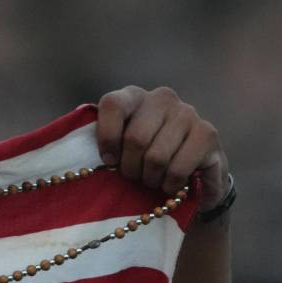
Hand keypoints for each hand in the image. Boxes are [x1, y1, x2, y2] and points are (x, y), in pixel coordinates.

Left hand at [95, 86, 228, 210]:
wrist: (190, 181)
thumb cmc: (143, 166)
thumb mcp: (117, 153)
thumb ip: (98, 143)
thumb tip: (73, 143)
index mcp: (133, 97)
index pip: (113, 104)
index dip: (107, 138)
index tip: (109, 161)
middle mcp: (162, 98)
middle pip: (136, 138)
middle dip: (130, 169)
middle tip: (134, 177)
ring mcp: (187, 113)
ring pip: (156, 157)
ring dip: (150, 179)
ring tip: (153, 181)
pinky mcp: (208, 133)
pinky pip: (178, 168)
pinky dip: (170, 185)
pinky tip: (172, 184)